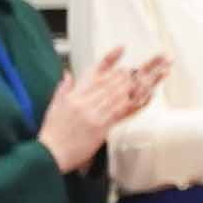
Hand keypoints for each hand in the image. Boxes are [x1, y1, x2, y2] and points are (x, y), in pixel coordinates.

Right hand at [38, 47, 162, 171]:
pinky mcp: (101, 127)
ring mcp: (94, 114)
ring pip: (119, 94)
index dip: (109, 61)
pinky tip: (146, 96)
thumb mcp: (53, 106)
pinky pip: (121, 112)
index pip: (96, 74)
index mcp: (75, 95)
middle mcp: (84, 102)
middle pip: (112, 82)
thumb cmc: (52, 132)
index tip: (121, 49)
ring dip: (138, 83)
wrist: (50, 153)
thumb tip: (68, 74)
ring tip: (152, 74)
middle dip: (131, 72)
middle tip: (149, 62)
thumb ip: (63, 88)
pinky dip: (134, 103)